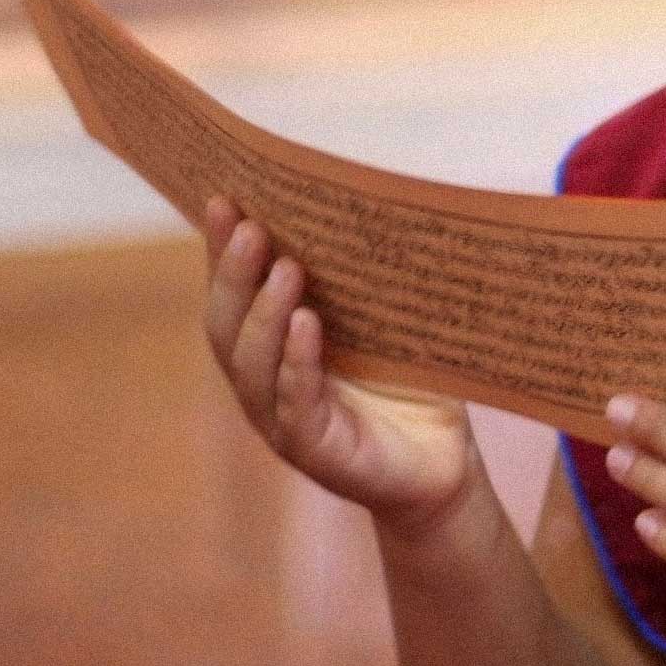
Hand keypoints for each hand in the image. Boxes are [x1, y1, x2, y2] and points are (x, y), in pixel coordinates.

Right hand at [202, 196, 475, 530]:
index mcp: (269, 349)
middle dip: (233, 273)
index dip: (220, 250)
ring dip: (264, 312)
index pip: (233, 295)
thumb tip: (361, 198)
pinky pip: (296, 404)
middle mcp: (263, 385)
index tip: (223, 197)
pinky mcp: (318, 455)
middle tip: (251, 225)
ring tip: (285, 268)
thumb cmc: (411, 389)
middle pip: (227, 326)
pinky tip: (307, 326)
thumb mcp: (383, 326)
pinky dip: (297, 363)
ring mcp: (283, 423)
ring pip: (252, 365)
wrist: (445, 467)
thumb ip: (358, 280)